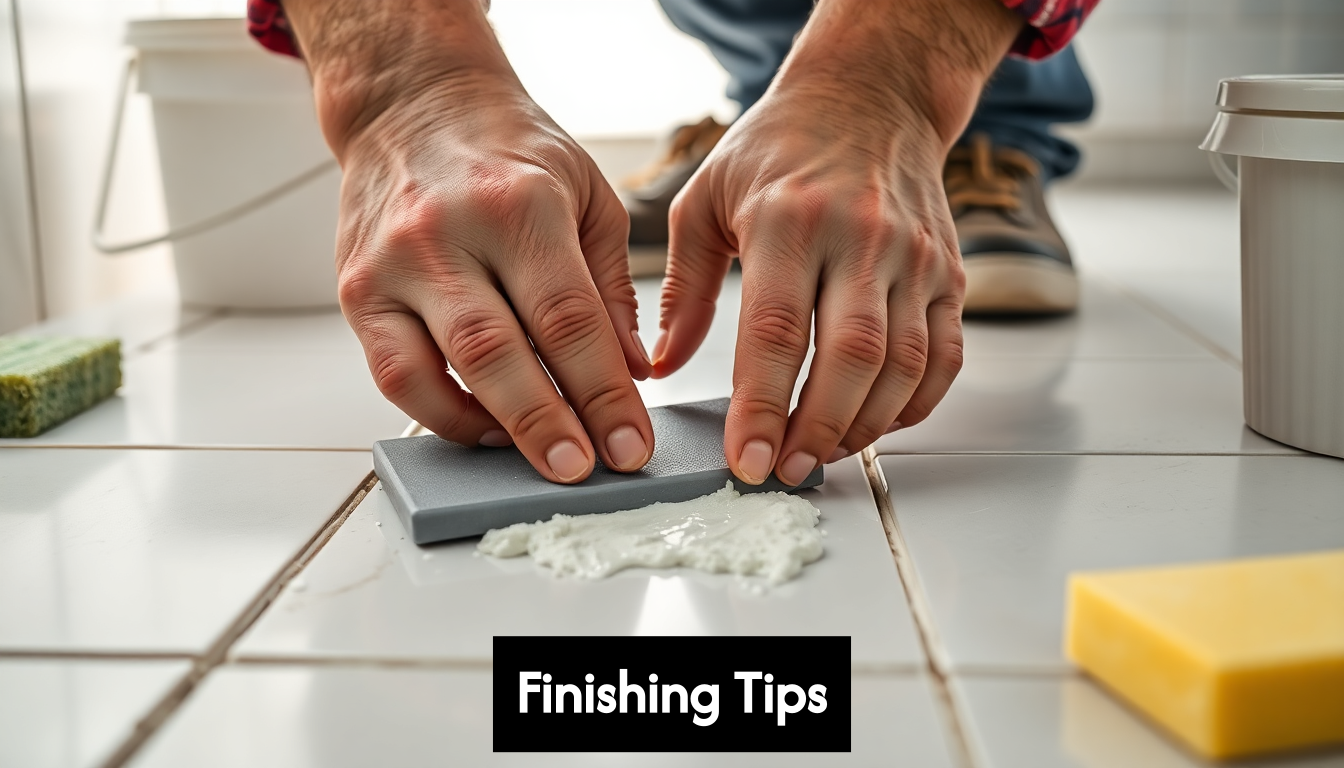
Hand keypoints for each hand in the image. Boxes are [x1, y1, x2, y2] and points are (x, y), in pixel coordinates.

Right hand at [285, 0, 654, 483]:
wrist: (414, 102)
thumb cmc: (508, 149)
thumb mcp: (586, 194)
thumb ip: (611, 286)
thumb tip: (631, 372)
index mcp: (519, 204)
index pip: (568, 319)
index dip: (603, 393)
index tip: (630, 445)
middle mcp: (447, 233)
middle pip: (500, 353)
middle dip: (548, 425)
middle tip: (586, 471)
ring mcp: (392, 264)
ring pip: (434, 371)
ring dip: (489, 430)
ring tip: (535, 459)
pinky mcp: (358, 290)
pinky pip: (393, 374)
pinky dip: (439, 413)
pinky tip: (483, 426)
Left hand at [653, 0, 1020, 485]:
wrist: (870, 96)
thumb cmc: (778, 148)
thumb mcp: (706, 196)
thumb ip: (685, 285)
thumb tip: (663, 365)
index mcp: (790, 218)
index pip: (776, 331)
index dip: (761, 407)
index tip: (746, 460)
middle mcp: (862, 237)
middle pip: (851, 357)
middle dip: (817, 429)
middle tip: (786, 471)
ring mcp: (914, 257)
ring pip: (904, 364)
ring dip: (866, 425)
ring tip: (823, 454)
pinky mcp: (948, 272)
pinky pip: (945, 355)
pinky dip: (916, 403)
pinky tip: (877, 424)